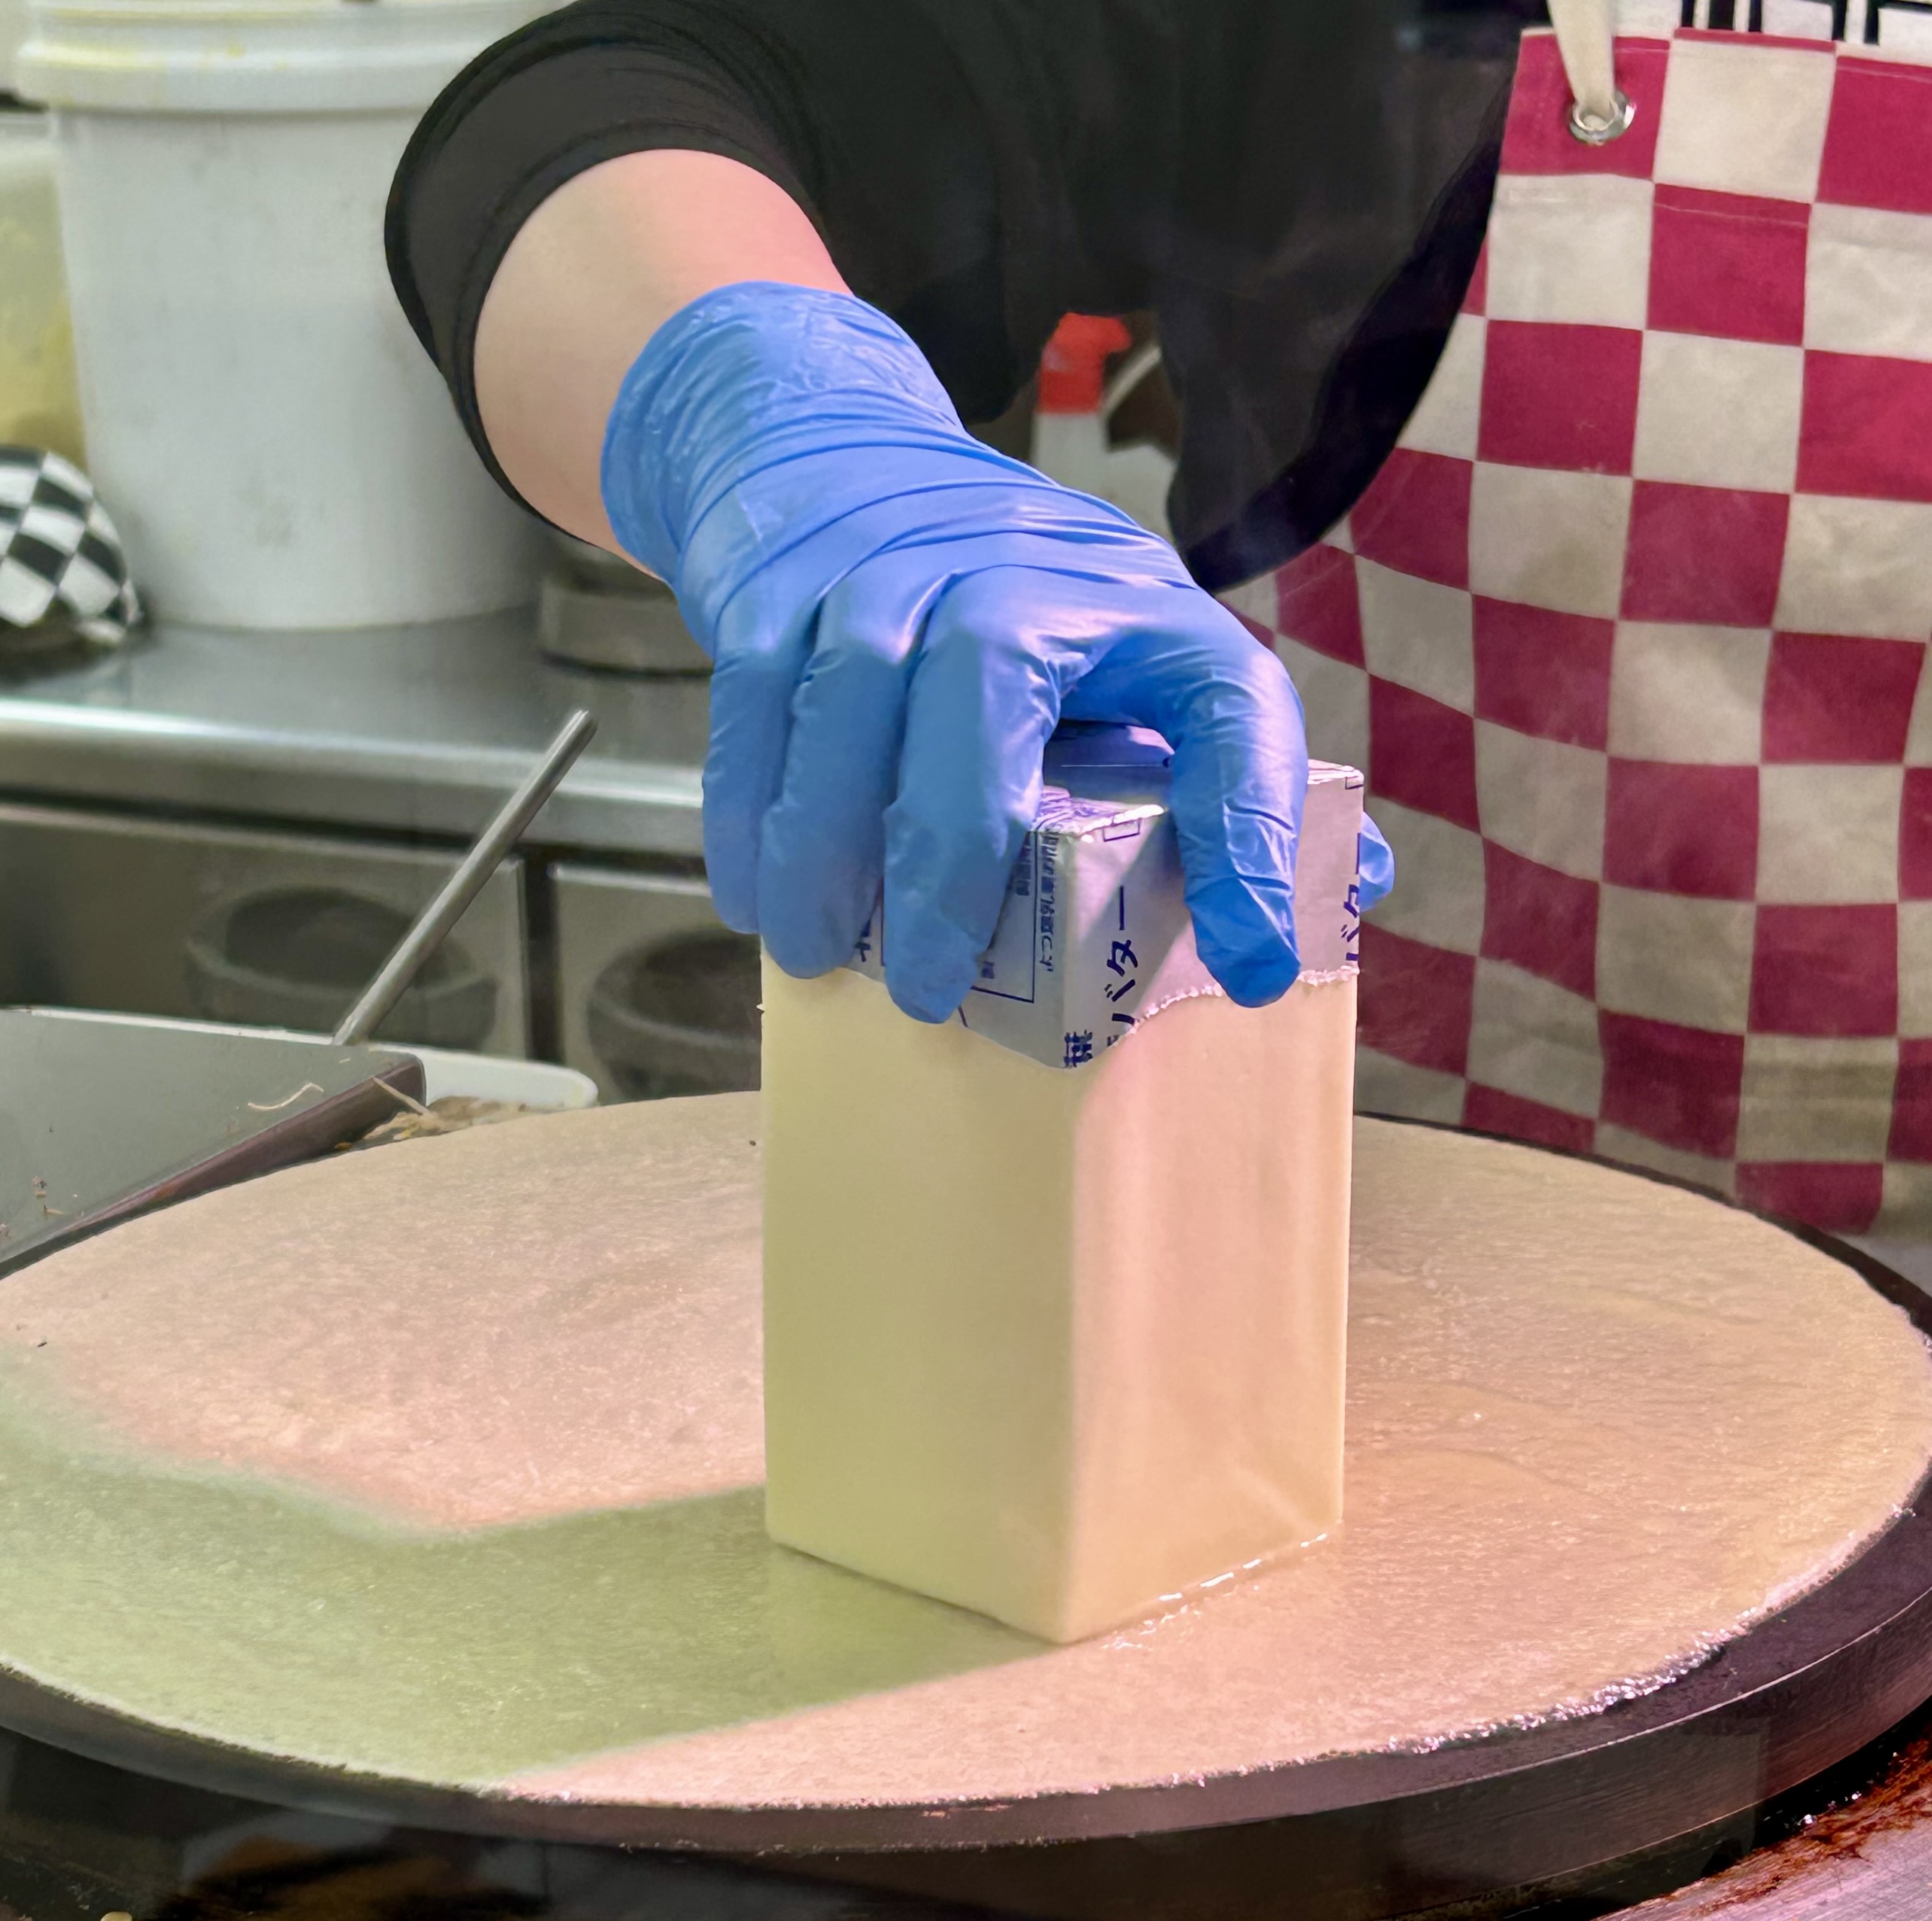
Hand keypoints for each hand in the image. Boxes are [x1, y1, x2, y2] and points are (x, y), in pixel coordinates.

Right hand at [602, 283, 1340, 1022]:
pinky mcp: (781, 575)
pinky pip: (753, 696)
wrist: (837, 451)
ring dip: (827, 841)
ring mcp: (886, 559)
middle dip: (953, 851)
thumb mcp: (1129, 664)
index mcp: (1145, 608)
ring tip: (820, 953)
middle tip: (933, 990)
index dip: (1250, 833)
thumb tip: (1337, 904)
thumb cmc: (1004, 604)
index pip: (1227, 706)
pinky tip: (756, 892)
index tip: (1254, 966)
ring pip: (851, 692)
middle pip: (987, 678)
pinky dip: (749, 805)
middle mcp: (1020, 566)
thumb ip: (1221, 779)